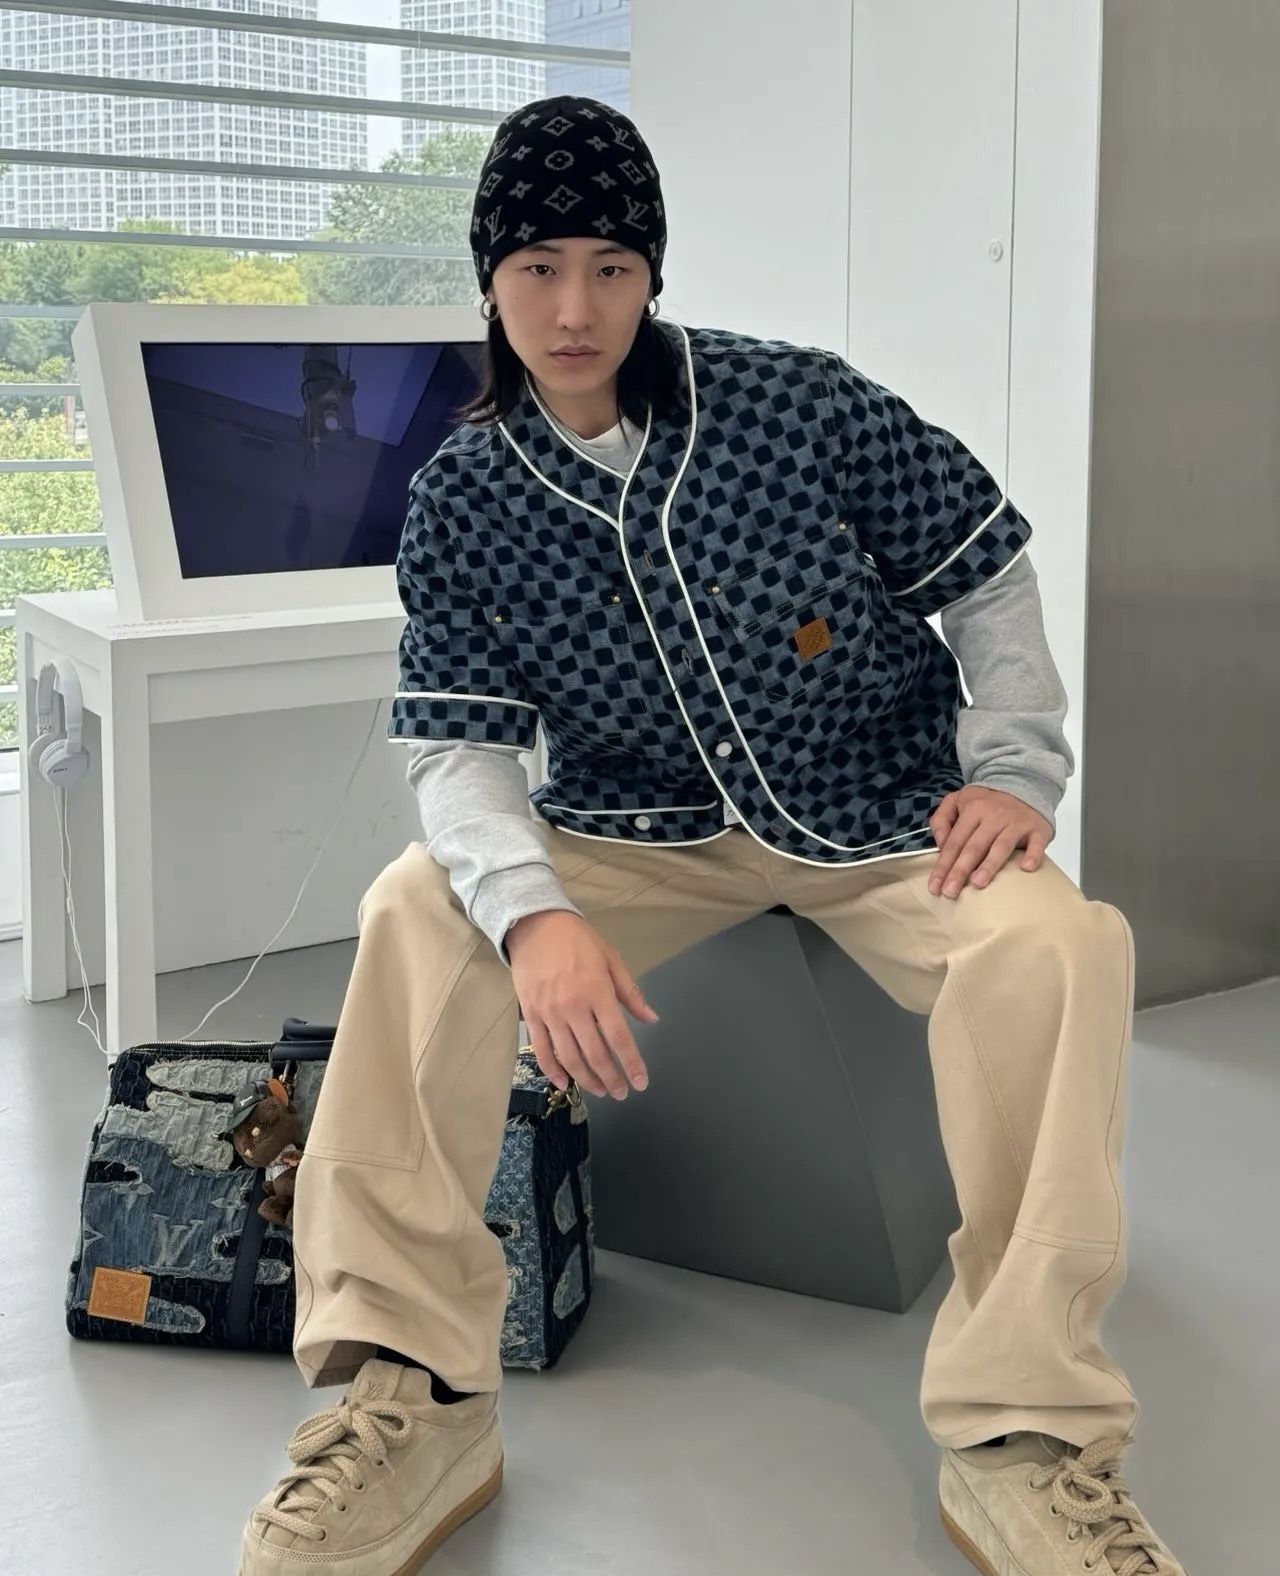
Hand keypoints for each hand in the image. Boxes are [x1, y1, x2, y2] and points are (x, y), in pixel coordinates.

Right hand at [506, 911, 657, 1099]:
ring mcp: (550, 1013)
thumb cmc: (577, 940)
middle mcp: (574, 1006)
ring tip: (600, 1090)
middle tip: (621, 1093)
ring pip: (569, 1057)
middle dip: (611, 1078)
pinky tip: (565, 1082)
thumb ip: (630, 992)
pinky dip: (553, 1070)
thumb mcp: (611, 959)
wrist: (535, 926)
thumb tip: (651, 1019)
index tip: (640, 1082)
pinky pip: (541, 1050)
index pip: (618, 1036)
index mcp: (598, 991)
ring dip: (586, 1079)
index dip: (631, 1063)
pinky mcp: (531, 1015)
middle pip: (594, 1053)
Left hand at [928, 785, 1051, 898]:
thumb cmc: (986, 801)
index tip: (935, 887)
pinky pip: (1036, 844)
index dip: (943, 866)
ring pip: (1001, 847)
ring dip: (989, 865)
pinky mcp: (1038, 830)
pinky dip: (1033, 855)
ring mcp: (1016, 823)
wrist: (1023, 784)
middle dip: (960, 871)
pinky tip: (1026, 868)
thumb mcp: (957, 801)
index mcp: (972, 810)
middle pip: (974, 847)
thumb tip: (940, 846)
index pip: (954, 842)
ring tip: (977, 883)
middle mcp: (994, 816)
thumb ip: (941, 820)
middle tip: (950, 892)